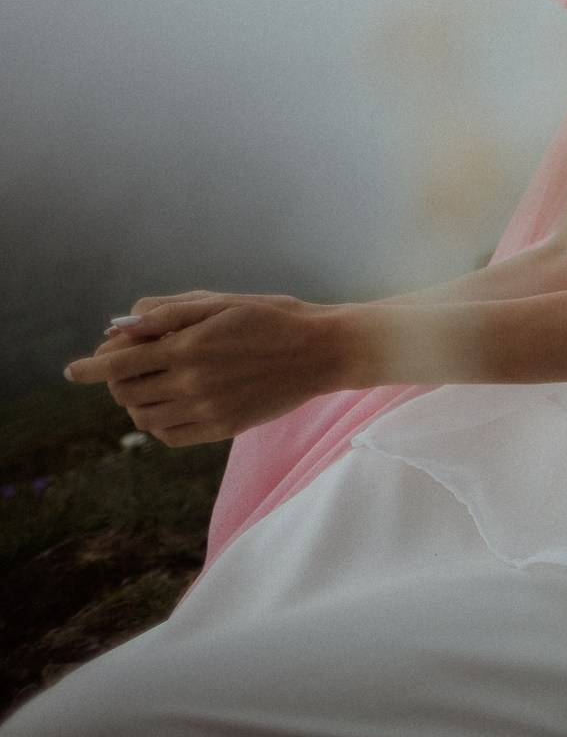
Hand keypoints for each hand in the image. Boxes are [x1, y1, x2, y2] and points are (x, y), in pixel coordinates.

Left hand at [65, 293, 361, 445]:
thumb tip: (122, 325)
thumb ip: (169, 312)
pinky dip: (159, 422)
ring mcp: (208, 409)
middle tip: (131, 365)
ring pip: (144, 416)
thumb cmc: (272, 317)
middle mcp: (193, 381)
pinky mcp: (223, 427)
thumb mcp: (222, 302)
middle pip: (126, 391)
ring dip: (137, 401)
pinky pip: (170, 434)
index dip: (89, 367)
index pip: (118, 363)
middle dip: (118, 378)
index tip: (73, 370)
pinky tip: (171, 404)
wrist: (322, 351)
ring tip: (154, 384)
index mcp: (189, 346)